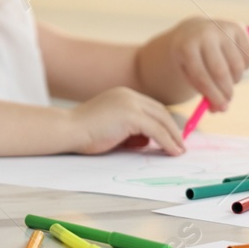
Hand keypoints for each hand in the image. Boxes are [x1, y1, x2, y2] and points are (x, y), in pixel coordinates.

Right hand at [69, 86, 184, 155]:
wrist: (68, 129)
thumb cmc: (85, 132)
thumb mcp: (113, 128)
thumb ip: (130, 130)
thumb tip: (149, 140)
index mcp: (123, 95)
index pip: (151, 107)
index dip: (164, 123)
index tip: (172, 137)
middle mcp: (129, 95)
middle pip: (160, 112)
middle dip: (173, 130)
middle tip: (181, 146)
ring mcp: (130, 103)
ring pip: (162, 120)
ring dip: (174, 137)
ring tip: (178, 151)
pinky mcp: (131, 116)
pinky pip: (157, 130)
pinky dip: (168, 142)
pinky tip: (172, 152)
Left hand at [134, 18, 248, 110]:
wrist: (192, 31)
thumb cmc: (190, 60)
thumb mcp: (188, 74)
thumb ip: (203, 92)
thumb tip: (221, 109)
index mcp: (186, 46)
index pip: (201, 76)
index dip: (213, 95)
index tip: (221, 108)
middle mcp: (204, 34)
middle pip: (220, 71)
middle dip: (226, 91)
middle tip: (228, 102)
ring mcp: (221, 29)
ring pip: (236, 65)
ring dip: (235, 80)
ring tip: (226, 81)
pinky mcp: (237, 27)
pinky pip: (248, 56)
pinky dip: (244, 67)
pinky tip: (233, 65)